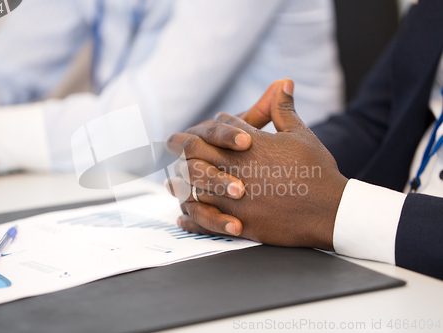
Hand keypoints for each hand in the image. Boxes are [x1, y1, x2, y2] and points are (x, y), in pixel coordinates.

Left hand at [166, 79, 347, 249]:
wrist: (329, 210)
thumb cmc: (317, 170)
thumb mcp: (301, 134)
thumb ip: (284, 109)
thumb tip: (282, 83)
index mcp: (250, 144)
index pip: (221, 126)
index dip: (214, 125)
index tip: (205, 125)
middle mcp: (236, 169)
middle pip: (197, 151)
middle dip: (181, 145)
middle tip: (168, 143)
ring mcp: (234, 198)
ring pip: (194, 186)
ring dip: (179, 182)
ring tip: (170, 181)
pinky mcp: (238, 222)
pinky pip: (205, 220)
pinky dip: (192, 218)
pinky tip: (183, 217)